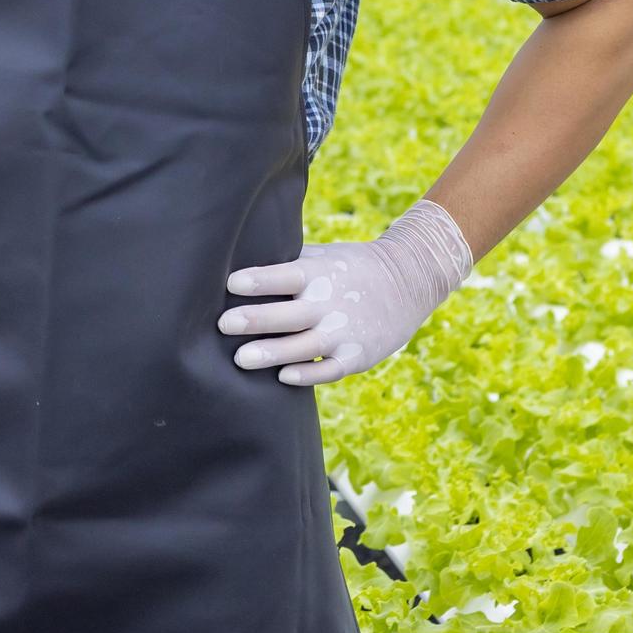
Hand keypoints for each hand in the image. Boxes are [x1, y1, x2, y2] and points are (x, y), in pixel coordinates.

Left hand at [221, 197, 475, 386]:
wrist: (409, 281)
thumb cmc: (352, 266)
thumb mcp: (324, 255)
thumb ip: (288, 262)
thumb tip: (240, 262)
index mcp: (319, 274)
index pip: (284, 276)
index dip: (258, 280)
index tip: (231, 283)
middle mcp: (330, 303)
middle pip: (288, 315)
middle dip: (255, 320)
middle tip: (223, 324)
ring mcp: (344, 332)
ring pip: (303, 347)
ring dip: (272, 353)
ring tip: (241, 359)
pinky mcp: (356, 356)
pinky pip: (329, 370)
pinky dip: (307, 374)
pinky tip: (283, 377)